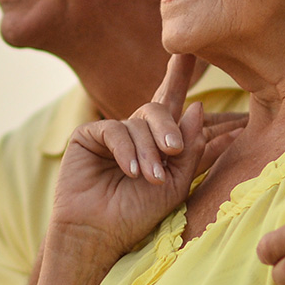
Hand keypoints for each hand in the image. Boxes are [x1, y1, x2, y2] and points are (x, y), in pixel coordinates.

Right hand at [50, 55, 243, 263]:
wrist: (100, 235)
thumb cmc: (138, 215)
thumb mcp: (175, 183)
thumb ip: (189, 148)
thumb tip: (196, 107)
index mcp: (157, 142)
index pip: (172, 103)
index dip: (179, 75)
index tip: (189, 50)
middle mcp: (135, 133)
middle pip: (159, 108)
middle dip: (169, 127)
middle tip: (174, 151)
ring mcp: (112, 133)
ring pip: (139, 123)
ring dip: (149, 152)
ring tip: (150, 179)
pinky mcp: (88, 136)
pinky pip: (114, 130)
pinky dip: (126, 151)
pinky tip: (130, 172)